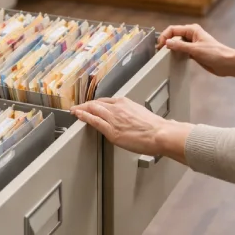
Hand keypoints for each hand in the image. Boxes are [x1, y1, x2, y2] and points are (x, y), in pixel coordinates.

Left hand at [70, 97, 191, 160]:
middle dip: (86, 105)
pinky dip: (84, 116)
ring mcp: (113, 118)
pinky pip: (94, 120)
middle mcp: (117, 108)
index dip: (96, 104)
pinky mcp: (111, 130)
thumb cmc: (155, 127)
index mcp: (125, 103)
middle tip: (78, 107)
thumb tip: (132, 119)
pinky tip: (78, 115)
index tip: (92, 105)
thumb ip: (133, 114)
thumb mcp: (142, 114)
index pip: (106, 101)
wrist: (160, 133)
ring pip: (93, 110)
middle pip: (96, 104)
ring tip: (74, 111)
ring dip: (81, 109)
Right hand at [156, 24, 234, 80]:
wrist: (226, 63)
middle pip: (174, 36)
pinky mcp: (194, 52)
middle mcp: (191, 35)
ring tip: (164, 55)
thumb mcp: (195, 49)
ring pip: (177, 44)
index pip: (173, 29)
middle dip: (166, 42)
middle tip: (159, 51)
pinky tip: (173, 58)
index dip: (165, 36)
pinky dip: (176, 53)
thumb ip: (180, 46)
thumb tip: (167, 43)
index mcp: (192, 30)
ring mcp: (192, 44)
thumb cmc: (215, 53)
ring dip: (171, 48)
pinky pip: (181, 51)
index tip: (160, 46)